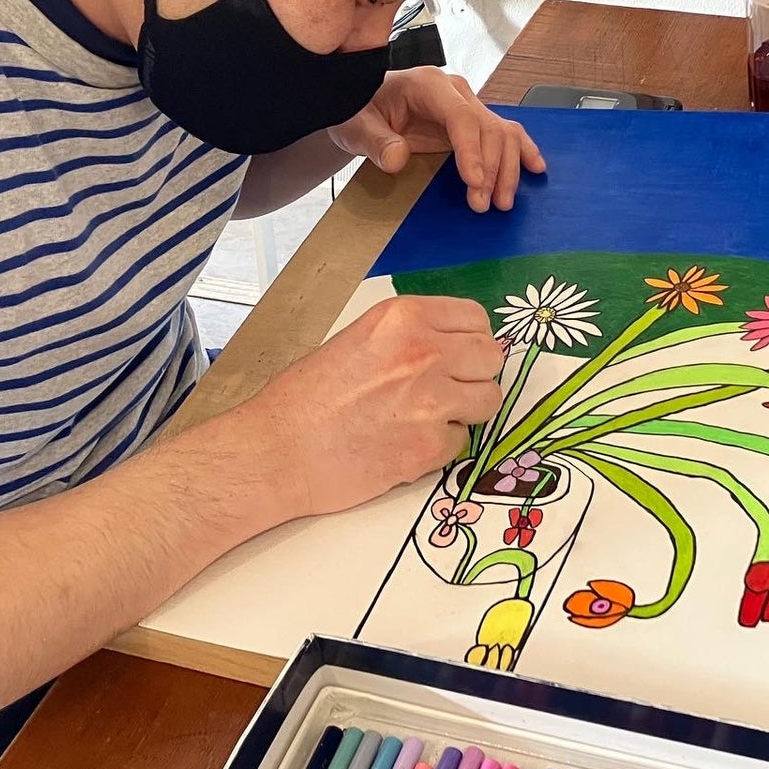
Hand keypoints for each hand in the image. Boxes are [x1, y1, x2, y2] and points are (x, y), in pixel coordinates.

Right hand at [243, 295, 503, 518]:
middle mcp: (425, 351)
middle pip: (491, 356)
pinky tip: (406, 444)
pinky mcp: (429, 446)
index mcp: (404, 318)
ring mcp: (432, 399)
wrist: (277, 451)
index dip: (472, 338)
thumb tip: (453, 346)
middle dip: (476, 373)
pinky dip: (440, 447)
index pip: (475, 317)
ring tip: (429, 417)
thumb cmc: (305, 397)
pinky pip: (461, 442)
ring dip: (467, 410)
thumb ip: (410, 336)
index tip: (462, 354)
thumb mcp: (360, 339)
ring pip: (489, 399)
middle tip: (450, 388)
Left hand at [329, 67, 545, 212]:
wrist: (363, 107)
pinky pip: (506, 132)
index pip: (461, 117)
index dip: (472, 150)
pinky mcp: (474, 121)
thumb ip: (375, 141)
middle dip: (490, 169)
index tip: (475, 182)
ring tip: (502, 202)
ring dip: (508, 168)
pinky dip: (522, 150)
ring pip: (503, 132)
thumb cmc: (360, 111)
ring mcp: (468, 105)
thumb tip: (397, 158)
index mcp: (428, 85)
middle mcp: (455, 92)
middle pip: (488, 128)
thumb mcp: (356, 126)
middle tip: (483, 204)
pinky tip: (535, 168)